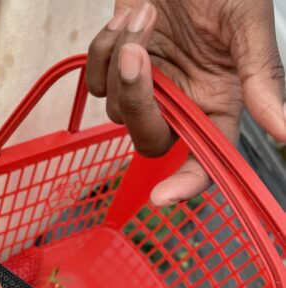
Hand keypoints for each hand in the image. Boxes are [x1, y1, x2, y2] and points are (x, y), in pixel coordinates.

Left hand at [87, 0, 285, 204]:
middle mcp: (180, 102)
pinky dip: (103, 49)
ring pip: (117, 108)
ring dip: (121, 58)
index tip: (162, 198)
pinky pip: (96, 81)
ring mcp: (147, 86)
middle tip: (138, 52)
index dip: (187, 184)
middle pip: (150, 140)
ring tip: (146, 11)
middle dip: (138, 102)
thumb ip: (262, 77)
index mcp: (217, 100)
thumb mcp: (248, 22)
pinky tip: (125, 17)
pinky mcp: (116, 68)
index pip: (205, 158)